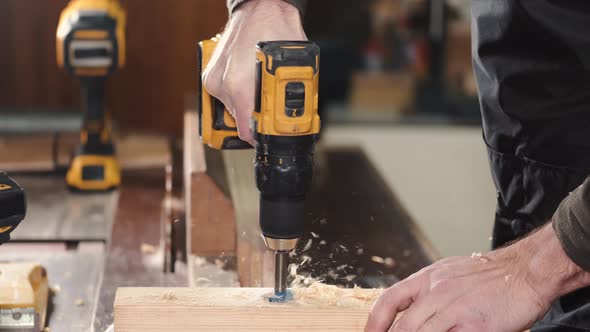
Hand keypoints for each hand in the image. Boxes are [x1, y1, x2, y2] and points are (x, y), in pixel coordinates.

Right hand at [202, 0, 305, 144]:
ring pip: (234, 109)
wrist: (257, 6)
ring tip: (265, 91)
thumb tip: (294, 116)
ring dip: (251, 106)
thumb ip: (291, 92)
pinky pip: (228, 96)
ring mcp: (214, 81)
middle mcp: (221, 85)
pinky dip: (242, 95)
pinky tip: (254, 83)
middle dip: (258, 119)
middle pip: (241, 121)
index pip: (246, 130)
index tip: (272, 135)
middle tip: (274, 111)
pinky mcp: (212, 76)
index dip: (262, 136)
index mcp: (238, 85)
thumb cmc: (275, 27)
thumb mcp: (293, 62)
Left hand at [365, 224, 589, 331]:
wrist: (524, 272)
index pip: (389, 300)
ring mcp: (455, 310)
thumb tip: (408, 311)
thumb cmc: (488, 275)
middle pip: (404, 326)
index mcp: (427, 278)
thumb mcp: (448, 273)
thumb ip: (427, 291)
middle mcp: (436, 292)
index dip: (375, 323)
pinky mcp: (475, 327)